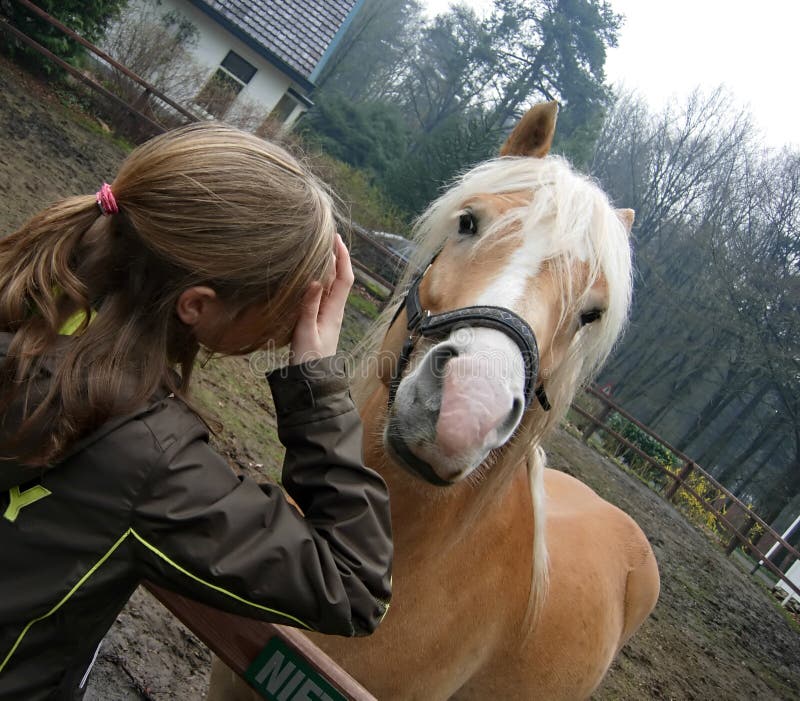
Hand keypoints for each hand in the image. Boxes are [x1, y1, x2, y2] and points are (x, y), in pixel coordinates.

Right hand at [290, 234, 353, 363]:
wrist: (312, 381)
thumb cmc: (308, 359)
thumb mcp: (305, 332)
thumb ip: (309, 307)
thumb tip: (316, 280)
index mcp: (334, 311)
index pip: (344, 278)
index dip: (342, 257)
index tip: (335, 238)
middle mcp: (334, 310)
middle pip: (340, 277)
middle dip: (335, 256)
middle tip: (324, 236)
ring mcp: (328, 315)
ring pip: (331, 285)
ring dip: (327, 266)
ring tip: (316, 248)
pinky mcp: (319, 319)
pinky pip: (323, 293)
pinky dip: (319, 279)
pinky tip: (309, 274)